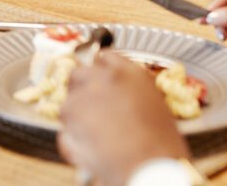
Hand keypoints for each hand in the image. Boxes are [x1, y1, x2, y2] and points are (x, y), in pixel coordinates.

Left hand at [58, 52, 189, 185]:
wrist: (150, 166)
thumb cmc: (161, 142)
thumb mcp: (154, 104)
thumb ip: (133, 90)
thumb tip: (121, 93)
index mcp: (126, 71)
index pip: (105, 58)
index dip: (103, 74)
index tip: (104, 86)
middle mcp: (100, 78)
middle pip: (80, 74)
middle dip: (83, 89)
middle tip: (94, 109)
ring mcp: (80, 96)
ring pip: (69, 101)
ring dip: (78, 116)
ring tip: (97, 136)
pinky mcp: (68, 119)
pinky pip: (65, 128)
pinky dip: (73, 139)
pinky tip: (91, 150)